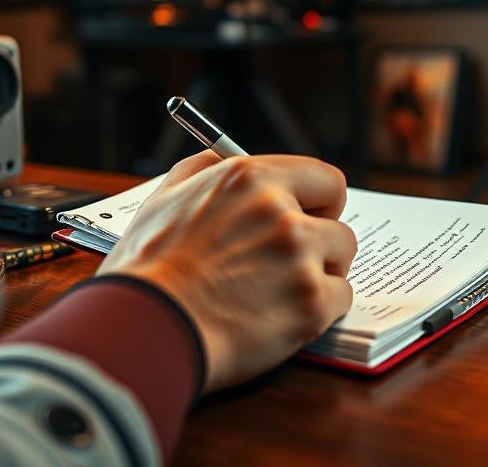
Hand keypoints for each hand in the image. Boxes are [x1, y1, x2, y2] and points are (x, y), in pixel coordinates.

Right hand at [99, 152, 356, 392]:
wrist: (146, 330)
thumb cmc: (147, 270)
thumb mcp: (164, 197)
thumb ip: (202, 168)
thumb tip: (224, 156)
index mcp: (249, 179)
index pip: (324, 178)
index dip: (319, 201)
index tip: (311, 215)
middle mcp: (281, 211)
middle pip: (338, 220)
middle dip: (322, 240)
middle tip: (295, 260)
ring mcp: (300, 258)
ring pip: (340, 260)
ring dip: (320, 275)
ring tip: (280, 293)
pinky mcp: (311, 305)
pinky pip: (340, 299)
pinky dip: (318, 311)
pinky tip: (282, 317)